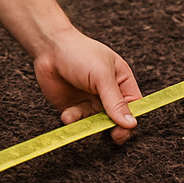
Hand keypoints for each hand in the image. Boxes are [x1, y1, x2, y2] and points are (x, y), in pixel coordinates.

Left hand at [32, 29, 140, 143]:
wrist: (49, 48)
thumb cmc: (79, 53)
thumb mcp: (101, 75)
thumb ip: (115, 100)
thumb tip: (131, 123)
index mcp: (121, 81)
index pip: (134, 105)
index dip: (131, 118)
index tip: (124, 128)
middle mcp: (108, 94)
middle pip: (116, 118)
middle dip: (111, 127)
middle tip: (109, 134)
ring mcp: (91, 101)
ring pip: (96, 123)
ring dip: (89, 125)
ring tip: (78, 118)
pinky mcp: (74, 107)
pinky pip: (78, 121)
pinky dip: (73, 121)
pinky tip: (67, 116)